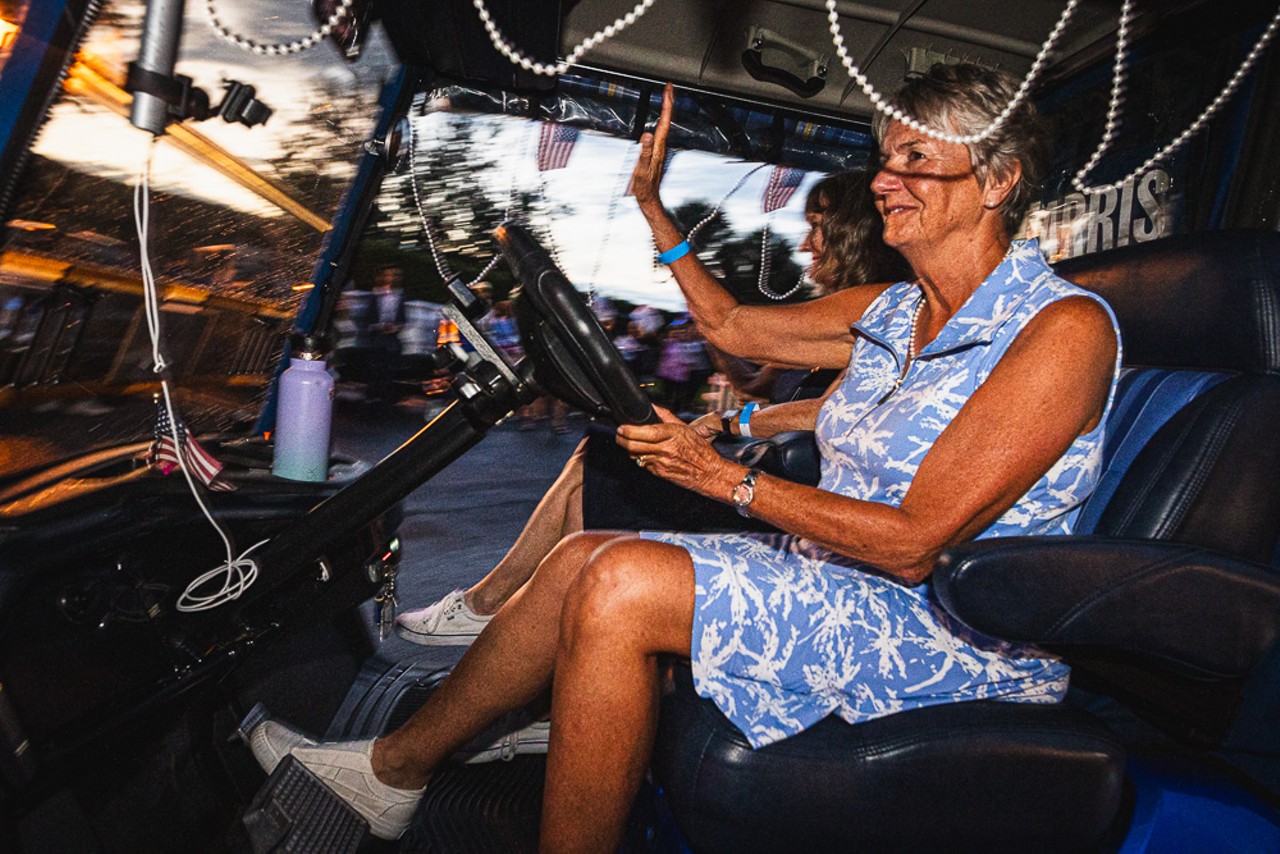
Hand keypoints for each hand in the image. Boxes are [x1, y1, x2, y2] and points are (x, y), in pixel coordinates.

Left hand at [616, 405, 732, 495]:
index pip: (644, 432)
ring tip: (629, 443)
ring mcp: (661, 462)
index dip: (628, 430)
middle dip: (621, 440)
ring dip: (629, 449)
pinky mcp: (659, 473)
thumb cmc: (700, 450)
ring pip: (635, 455)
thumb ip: (666, 416)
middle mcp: (665, 449)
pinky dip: (640, 458)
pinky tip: (644, 454)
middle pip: (634, 445)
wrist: (709, 472)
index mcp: (672, 434)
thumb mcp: (685, 428)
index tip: (621, 428)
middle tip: (619, 435)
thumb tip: (653, 407)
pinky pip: (643, 465)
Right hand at [630, 83, 673, 211]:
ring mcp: (659, 149)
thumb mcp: (641, 170)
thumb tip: (647, 135)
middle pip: (667, 119)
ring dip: (666, 109)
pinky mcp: (656, 152)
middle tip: (669, 87)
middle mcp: (661, 146)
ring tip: (666, 96)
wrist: (648, 198)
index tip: (668, 89)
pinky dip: (661, 120)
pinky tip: (658, 118)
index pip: (664, 121)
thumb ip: (644, 152)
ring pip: (664, 124)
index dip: (667, 104)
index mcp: (658, 147)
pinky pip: (660, 131)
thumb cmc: (644, 187)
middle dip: (668, 101)